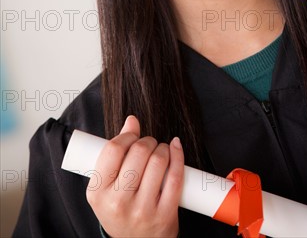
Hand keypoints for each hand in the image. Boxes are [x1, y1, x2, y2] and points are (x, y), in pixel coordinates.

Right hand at [86, 115, 183, 237]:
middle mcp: (118, 203)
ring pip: (158, 162)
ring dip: (162, 147)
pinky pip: (175, 177)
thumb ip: (116, 154)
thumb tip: (132, 120)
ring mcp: (142, 210)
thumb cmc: (121, 209)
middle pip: (138, 153)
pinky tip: (175, 147)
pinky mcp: (164, 215)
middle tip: (149, 144)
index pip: (113, 150)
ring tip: (161, 150)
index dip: (127, 136)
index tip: (133, 136)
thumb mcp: (107, 187)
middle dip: (147, 141)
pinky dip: (178, 156)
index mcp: (98, 192)